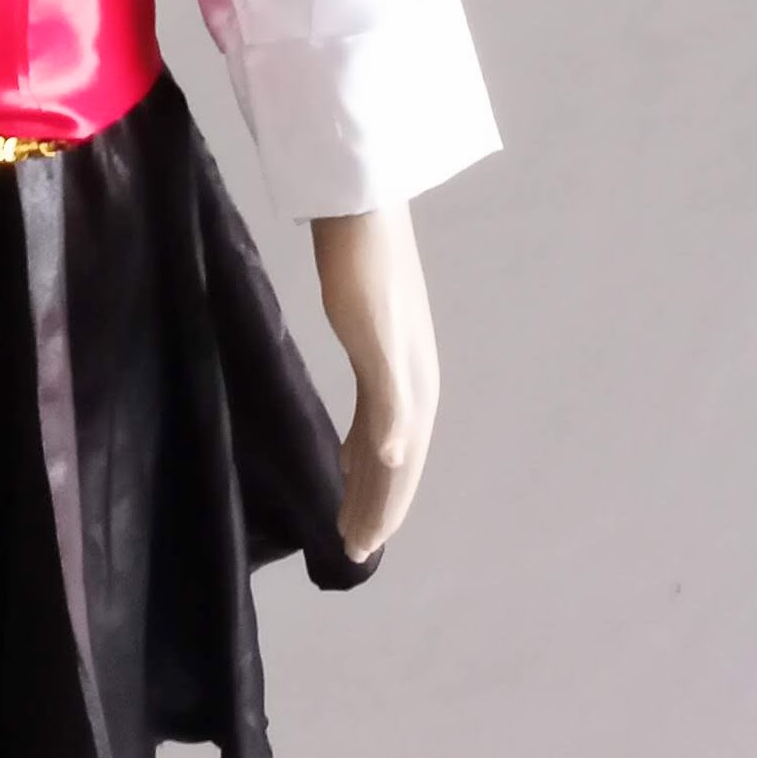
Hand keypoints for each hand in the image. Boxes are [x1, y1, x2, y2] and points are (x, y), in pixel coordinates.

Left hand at [307, 198, 438, 561]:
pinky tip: (343, 452)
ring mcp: (399, 361)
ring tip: (347, 513)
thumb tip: (399, 460)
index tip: (358, 551)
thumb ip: (388, 398)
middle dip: (377, 505)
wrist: (360, 206)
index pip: (401, 468)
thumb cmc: (360, 270)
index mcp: (414, 387)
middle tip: (349, 549)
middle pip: (397, 461)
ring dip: (370, 480)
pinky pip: (374, 413)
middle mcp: (414, 381)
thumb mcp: (371, 336)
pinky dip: (361, 445)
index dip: (384, 511)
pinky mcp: (378, 343)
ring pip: (386, 440)